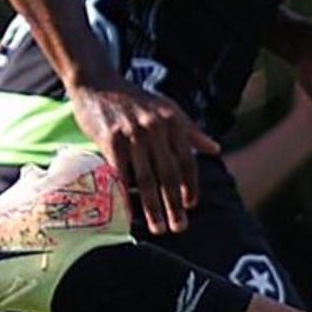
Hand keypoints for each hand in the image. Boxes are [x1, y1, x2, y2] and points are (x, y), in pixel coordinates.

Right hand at [66, 75, 220, 236]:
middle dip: (175, 205)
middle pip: (169, 174)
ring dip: (154, 208)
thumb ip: (190, 131)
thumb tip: (215, 149)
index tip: (191, 205)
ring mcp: (133, 135)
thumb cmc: (133, 99)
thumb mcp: (167, 108)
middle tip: (180, 227)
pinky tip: (130, 213)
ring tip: (158, 228)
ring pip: (147, 179)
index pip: (187, 160)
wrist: (97, 82)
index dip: (191, 186)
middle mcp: (156, 128)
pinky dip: (126, 196)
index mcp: (173, 121)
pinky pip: (121, 175)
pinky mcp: (111, 141)